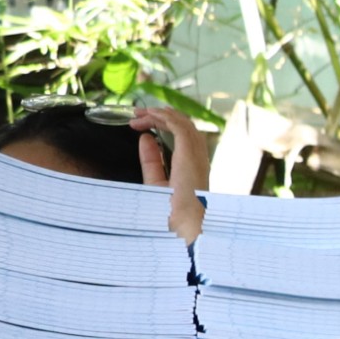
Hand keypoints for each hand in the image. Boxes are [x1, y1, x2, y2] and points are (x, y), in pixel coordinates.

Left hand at [130, 105, 209, 242]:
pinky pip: (180, 128)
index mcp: (194, 168)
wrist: (184, 226)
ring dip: (162, 114)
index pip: (185, 138)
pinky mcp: (190, 156)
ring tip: (141, 112)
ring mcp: (197, 157)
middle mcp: (199, 160)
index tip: (143, 125)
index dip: (165, 127)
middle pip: (186, 128)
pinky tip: (150, 115)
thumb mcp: (156, 183)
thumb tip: (145, 139)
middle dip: (163, 117)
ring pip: (184, 124)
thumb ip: (151, 161)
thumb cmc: (173, 213)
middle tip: (140, 114)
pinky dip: (165, 118)